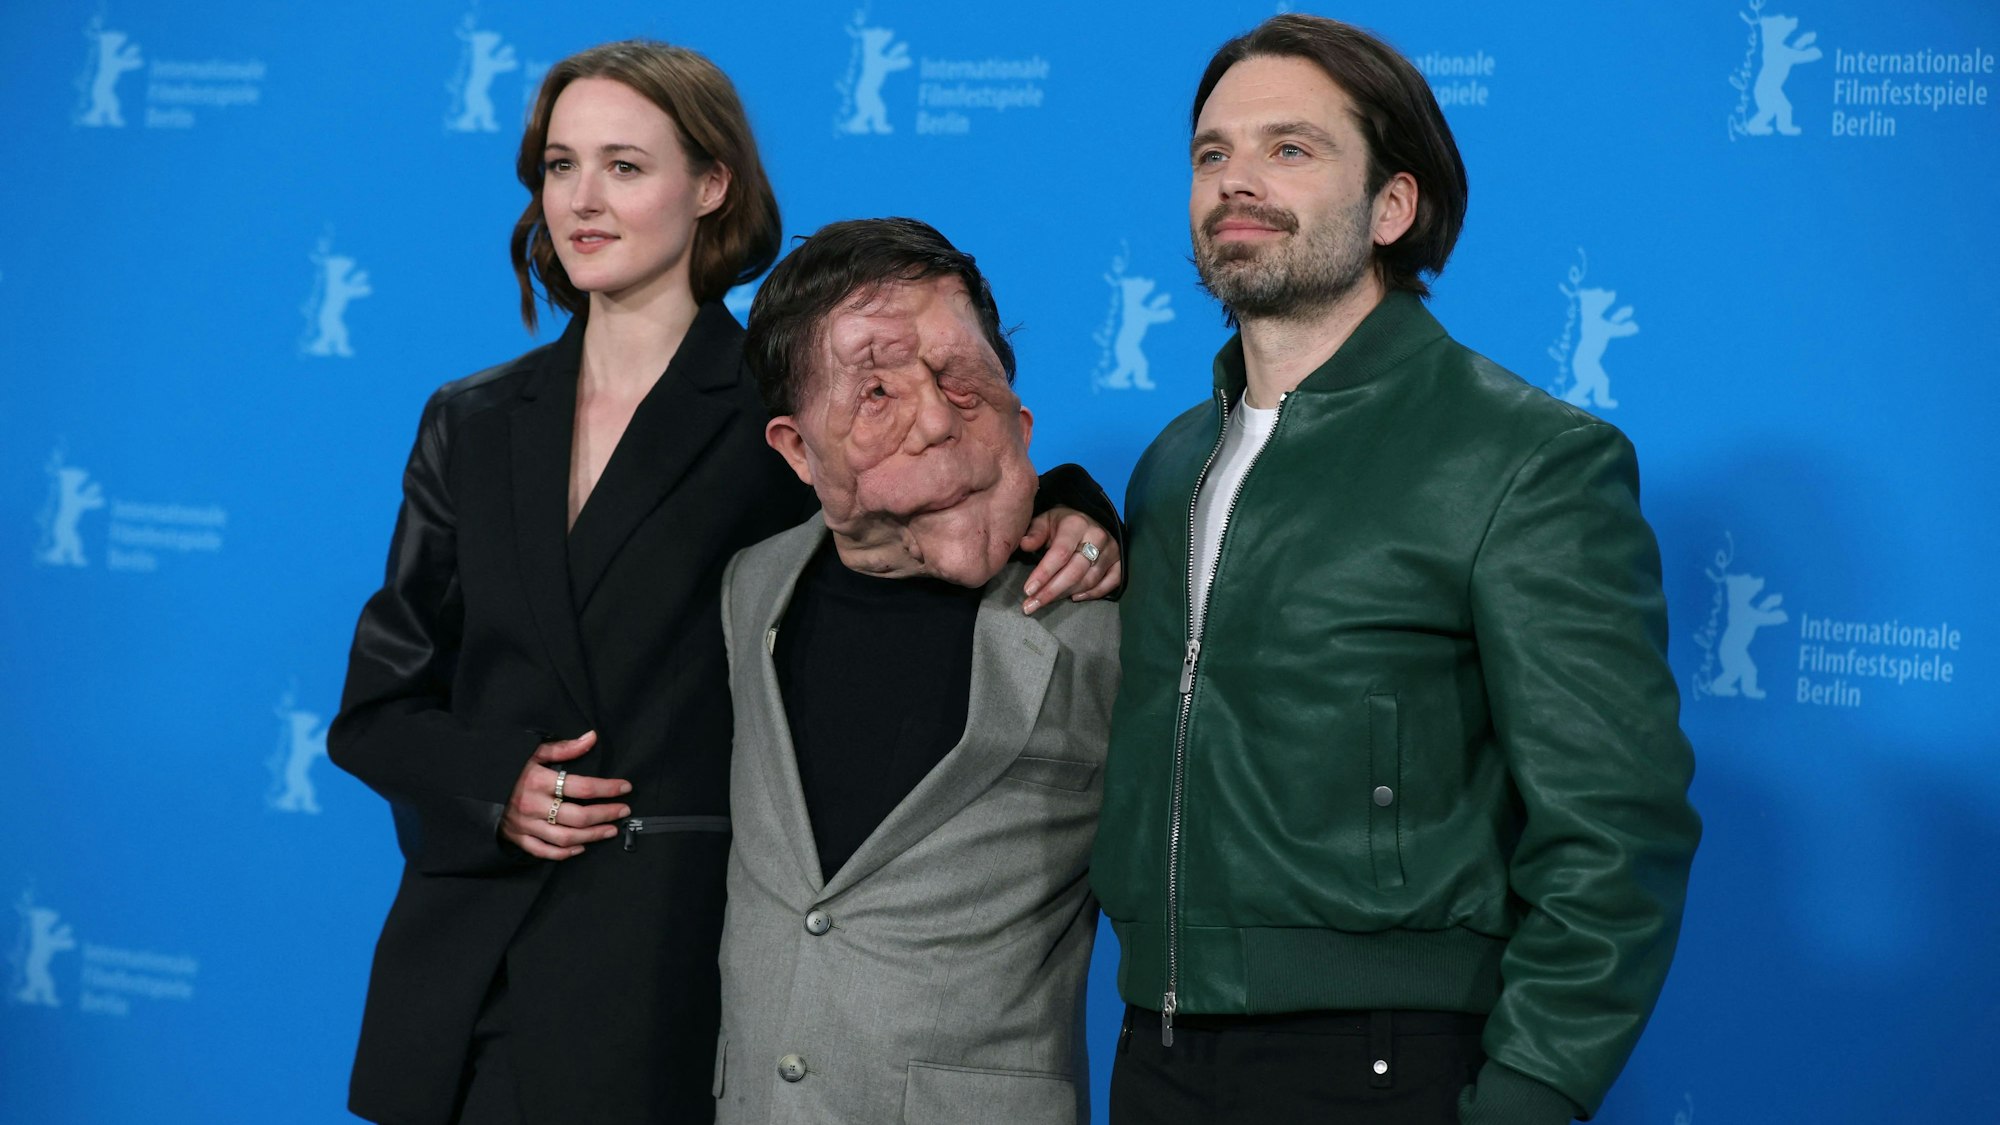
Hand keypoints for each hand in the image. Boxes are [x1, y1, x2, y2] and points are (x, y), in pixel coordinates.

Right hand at [500, 731, 632, 860]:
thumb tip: (592, 738)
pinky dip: (564, 853)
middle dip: (606, 814)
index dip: (607, 788)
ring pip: (565, 838)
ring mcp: (525, 825)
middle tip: (624, 811)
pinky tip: (581, 848)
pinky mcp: (517, 837)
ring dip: (592, 836)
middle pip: (578, 816)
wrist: (469, 783)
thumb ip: (564, 748)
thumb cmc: (505, 765)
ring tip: (610, 830)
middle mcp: (533, 806)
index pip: (582, 787)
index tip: (625, 787)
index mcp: (538, 781)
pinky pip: (543, 851)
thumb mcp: (532, 751)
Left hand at [1019, 506, 1121, 613]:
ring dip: (1066, 594)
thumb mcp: (1045, 521)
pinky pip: (1111, 583)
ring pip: (1089, 580)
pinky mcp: (1119, 561)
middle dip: (1051, 591)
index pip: (1060, 553)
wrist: (1087, 519)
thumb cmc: (1062, 524)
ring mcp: (1111, 550)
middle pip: (1075, 571)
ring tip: (1046, 601)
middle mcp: (1097, 536)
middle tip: (1032, 604)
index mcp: (1076, 524)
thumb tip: (1025, 544)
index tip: (1028, 590)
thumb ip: (1035, 533)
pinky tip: (1074, 597)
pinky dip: (1093, 594)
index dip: (1044, 574)